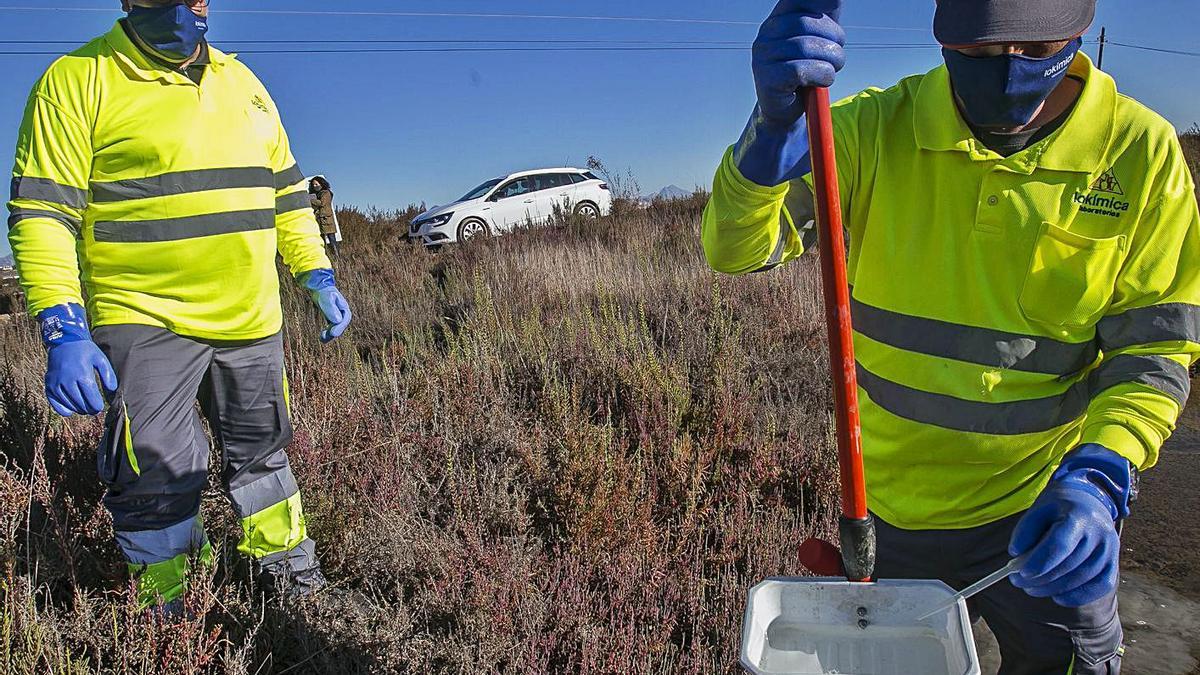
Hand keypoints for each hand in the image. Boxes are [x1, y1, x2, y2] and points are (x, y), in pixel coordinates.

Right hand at [46, 341, 117, 415]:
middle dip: (89, 409)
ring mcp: (56, 383)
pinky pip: (55, 403)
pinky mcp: (49, 385)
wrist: (63, 342)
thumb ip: (109, 375)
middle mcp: (67, 380)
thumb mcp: (100, 359)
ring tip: (85, 408)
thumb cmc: (85, 351)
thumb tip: (113, 390)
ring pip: (69, 405)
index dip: (97, 406)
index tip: (100, 407)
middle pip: (81, 404)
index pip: (91, 398)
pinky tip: (71, 410)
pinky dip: (63, 410)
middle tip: (94, 409)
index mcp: (82, 374)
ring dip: (79, 409)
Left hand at [300, 269, 351, 342]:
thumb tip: (337, 321)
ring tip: (321, 338)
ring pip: (335, 329)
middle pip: (340, 326)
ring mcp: (337, 317)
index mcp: (344, 309)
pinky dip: (327, 333)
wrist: (319, 287)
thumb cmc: (323, 292)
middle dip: (334, 332)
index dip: (339, 328)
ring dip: (329, 335)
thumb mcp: (327, 298)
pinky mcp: (331, 319)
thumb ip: (331, 309)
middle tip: (325, 336)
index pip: (344, 320)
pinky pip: (331, 328)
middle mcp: (342, 314)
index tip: (333, 333)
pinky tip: (321, 336)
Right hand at [753, 0, 844, 128]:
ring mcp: (763, 56)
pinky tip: (821, 82)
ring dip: (831, 62)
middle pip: (809, 23)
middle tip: (837, 58)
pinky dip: (821, 76)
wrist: (786, 110)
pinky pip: (801, 70)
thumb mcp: (819, 39)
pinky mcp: (767, 78)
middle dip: (834, 41)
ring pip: (806, 48)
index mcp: (779, 17)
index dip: (822, 2)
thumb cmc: (806, 71)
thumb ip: (826, 15)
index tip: (834, 13)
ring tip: (830, 71)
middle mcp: (767, 33)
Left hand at [1008, 445, 1131, 606]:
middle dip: (1040, 578)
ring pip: (1081, 579)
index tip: (1020, 572)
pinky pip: (1099, 587)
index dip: (1040, 562)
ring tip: (1030, 588)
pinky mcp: (1113, 564)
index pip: (1060, 545)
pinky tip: (1056, 596)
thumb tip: (1016, 554)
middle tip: (1017, 582)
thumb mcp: (1039, 508)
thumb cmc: (1059, 507)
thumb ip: (1025, 530)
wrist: (1089, 502)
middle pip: (1068, 565)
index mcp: (1079, 516)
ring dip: (1052, 589)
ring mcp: (1110, 551)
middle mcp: (1099, 534)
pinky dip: (1077, 596)